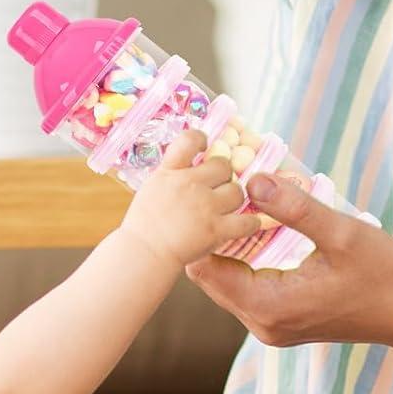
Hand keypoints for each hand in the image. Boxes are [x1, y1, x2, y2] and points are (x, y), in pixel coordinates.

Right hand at [122, 130, 252, 268]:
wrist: (143, 254)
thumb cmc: (143, 228)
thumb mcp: (151, 190)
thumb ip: (171, 177)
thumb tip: (187, 168)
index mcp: (169, 172)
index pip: (190, 140)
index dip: (201, 140)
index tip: (204, 147)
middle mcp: (189, 183)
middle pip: (223, 166)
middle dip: (223, 177)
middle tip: (218, 190)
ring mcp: (204, 206)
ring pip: (237, 192)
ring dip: (234, 200)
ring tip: (228, 210)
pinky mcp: (216, 229)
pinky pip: (246, 222)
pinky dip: (250, 224)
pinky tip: (246, 226)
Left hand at [187, 173, 392, 350]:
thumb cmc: (384, 275)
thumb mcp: (342, 234)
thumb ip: (295, 209)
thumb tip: (253, 179)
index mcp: (270, 305)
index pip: (206, 269)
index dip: (202, 230)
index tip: (209, 194)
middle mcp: (262, 323)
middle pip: (211, 277)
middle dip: (211, 235)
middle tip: (218, 193)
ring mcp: (270, 327)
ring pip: (226, 283)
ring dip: (228, 247)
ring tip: (234, 206)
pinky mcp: (280, 323)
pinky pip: (245, 290)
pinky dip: (244, 261)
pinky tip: (255, 231)